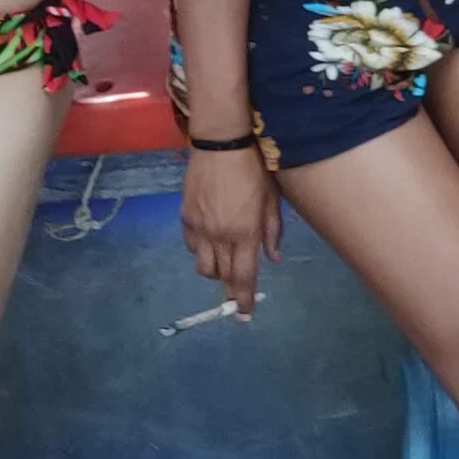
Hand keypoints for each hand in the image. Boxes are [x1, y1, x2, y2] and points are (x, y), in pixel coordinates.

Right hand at [179, 145, 282, 314]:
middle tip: (235, 293)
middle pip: (222, 275)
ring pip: (203, 266)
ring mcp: (200, 228)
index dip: (243, 299)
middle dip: (229, 288)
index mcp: (245, 233)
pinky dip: (201, 250)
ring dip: (215, 270)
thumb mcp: (272, 198)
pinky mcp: (186, 217)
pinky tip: (210, 240)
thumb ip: (272, 231)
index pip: (243, 277)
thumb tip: (272, 258)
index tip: (244, 315)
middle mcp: (220, 236)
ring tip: (224, 262)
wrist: (221, 143)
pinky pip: (192, 246)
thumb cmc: (254, 168)